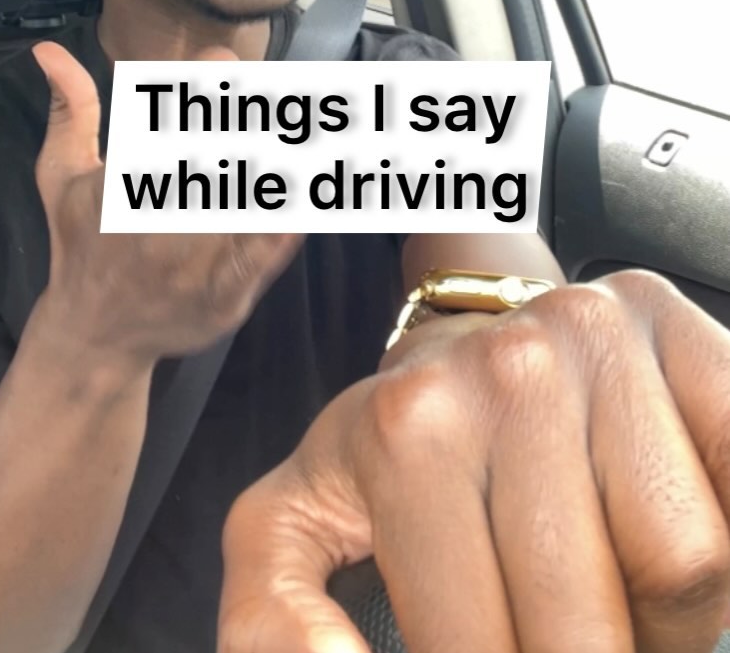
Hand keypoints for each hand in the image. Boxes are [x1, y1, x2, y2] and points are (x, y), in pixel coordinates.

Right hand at [32, 42, 301, 369]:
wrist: (94, 335)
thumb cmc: (81, 244)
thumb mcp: (61, 176)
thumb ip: (70, 109)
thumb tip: (50, 51)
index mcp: (124, 184)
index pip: (170, 122)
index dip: (203, 83)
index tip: (222, 57)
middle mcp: (161, 222)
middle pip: (221, 156)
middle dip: (252, 118)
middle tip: (275, 89)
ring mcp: (196, 264)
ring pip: (252, 202)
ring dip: (282, 163)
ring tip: (309, 129)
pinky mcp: (224, 298)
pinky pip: (265, 254)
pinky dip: (290, 221)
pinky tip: (308, 190)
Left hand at [219, 271, 729, 652]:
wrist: (468, 338)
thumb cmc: (394, 450)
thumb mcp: (294, 522)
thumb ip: (273, 618)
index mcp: (408, 433)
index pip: (480, 652)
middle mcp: (509, 372)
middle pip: (595, 624)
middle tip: (569, 641)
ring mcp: (605, 343)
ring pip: (689, 563)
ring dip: (664, 620)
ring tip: (613, 593)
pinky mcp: (681, 336)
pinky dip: (729, 525)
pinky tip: (656, 527)